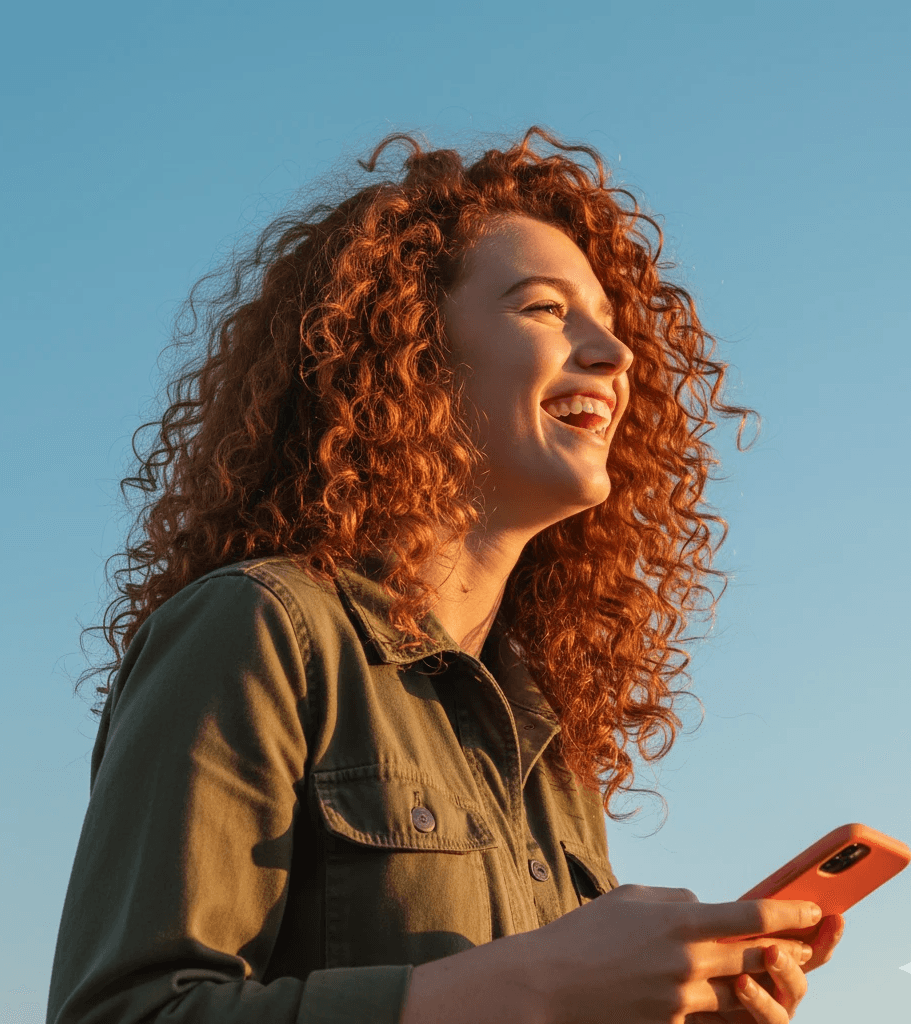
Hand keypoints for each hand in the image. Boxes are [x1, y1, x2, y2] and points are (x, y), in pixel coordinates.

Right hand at [519, 884, 826, 1023]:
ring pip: (739, 993)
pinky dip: (713, 1006)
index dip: (790, 912)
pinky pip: (705, 1017)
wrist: (549, 984)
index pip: (752, 915)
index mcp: (680, 919)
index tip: (813, 909)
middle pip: (756, 956)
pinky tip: (711, 998)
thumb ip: (677, 900)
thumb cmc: (586, 933)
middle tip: (806, 947)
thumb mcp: (633, 898)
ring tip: (768, 974)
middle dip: (787, 952)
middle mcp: (688, 960)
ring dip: (757, 983)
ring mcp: (681, 999)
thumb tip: (706, 906)